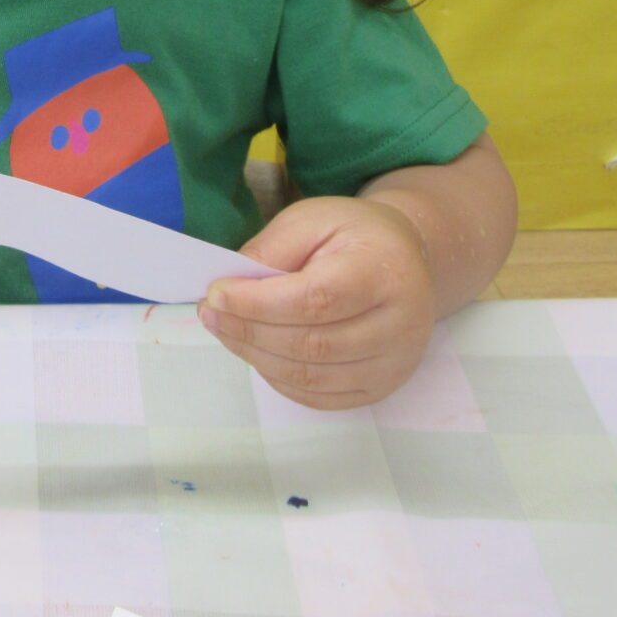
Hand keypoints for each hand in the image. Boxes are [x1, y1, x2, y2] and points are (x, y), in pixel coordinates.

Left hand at [200, 196, 434, 409]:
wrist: (405, 260)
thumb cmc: (352, 236)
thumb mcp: (311, 220)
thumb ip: (270, 251)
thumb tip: (228, 291)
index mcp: (384, 272)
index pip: (316, 300)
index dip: (259, 303)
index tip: (216, 294)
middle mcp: (400, 324)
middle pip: (312, 344)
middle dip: (249, 331)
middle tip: (211, 313)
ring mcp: (395, 363)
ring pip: (312, 377)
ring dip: (257, 357)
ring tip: (225, 330)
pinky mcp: (382, 386)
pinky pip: (319, 396)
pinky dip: (278, 379)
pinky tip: (256, 353)